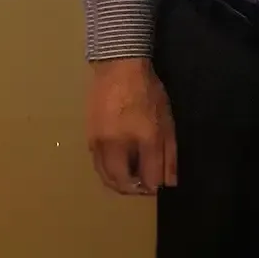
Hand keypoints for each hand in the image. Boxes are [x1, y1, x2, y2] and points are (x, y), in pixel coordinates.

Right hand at [85, 57, 177, 195]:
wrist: (118, 67)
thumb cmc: (148, 91)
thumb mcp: (167, 119)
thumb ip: (169, 153)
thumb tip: (169, 182)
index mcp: (146, 137)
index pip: (149, 178)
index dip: (154, 187)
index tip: (157, 185)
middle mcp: (120, 143)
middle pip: (123, 183)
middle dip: (134, 190)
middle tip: (142, 187)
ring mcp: (101, 141)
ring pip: (106, 177)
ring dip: (118, 184)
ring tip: (129, 181)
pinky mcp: (89, 137)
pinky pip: (97, 164)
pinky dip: (107, 171)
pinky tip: (117, 165)